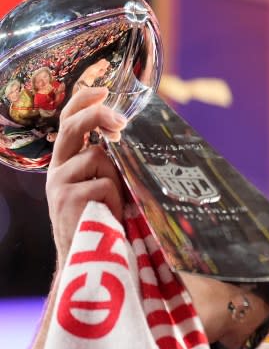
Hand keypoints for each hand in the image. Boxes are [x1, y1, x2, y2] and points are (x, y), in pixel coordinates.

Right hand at [45, 87, 127, 263]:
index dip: (82, 102)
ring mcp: (59, 183)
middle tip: (121, 121)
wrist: (88, 259)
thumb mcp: (104, 184)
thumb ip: (109, 161)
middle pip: (73, 127)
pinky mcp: (68, 199)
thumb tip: (132, 134)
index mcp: (66, 162)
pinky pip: (105, 184)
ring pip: (99, 158)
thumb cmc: (103, 218)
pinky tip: (109, 214)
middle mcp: (57, 169)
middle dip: (97, 116)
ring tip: (114, 203)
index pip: (68, 122)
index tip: (102, 89)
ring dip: (116, 178)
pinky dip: (116, 198)